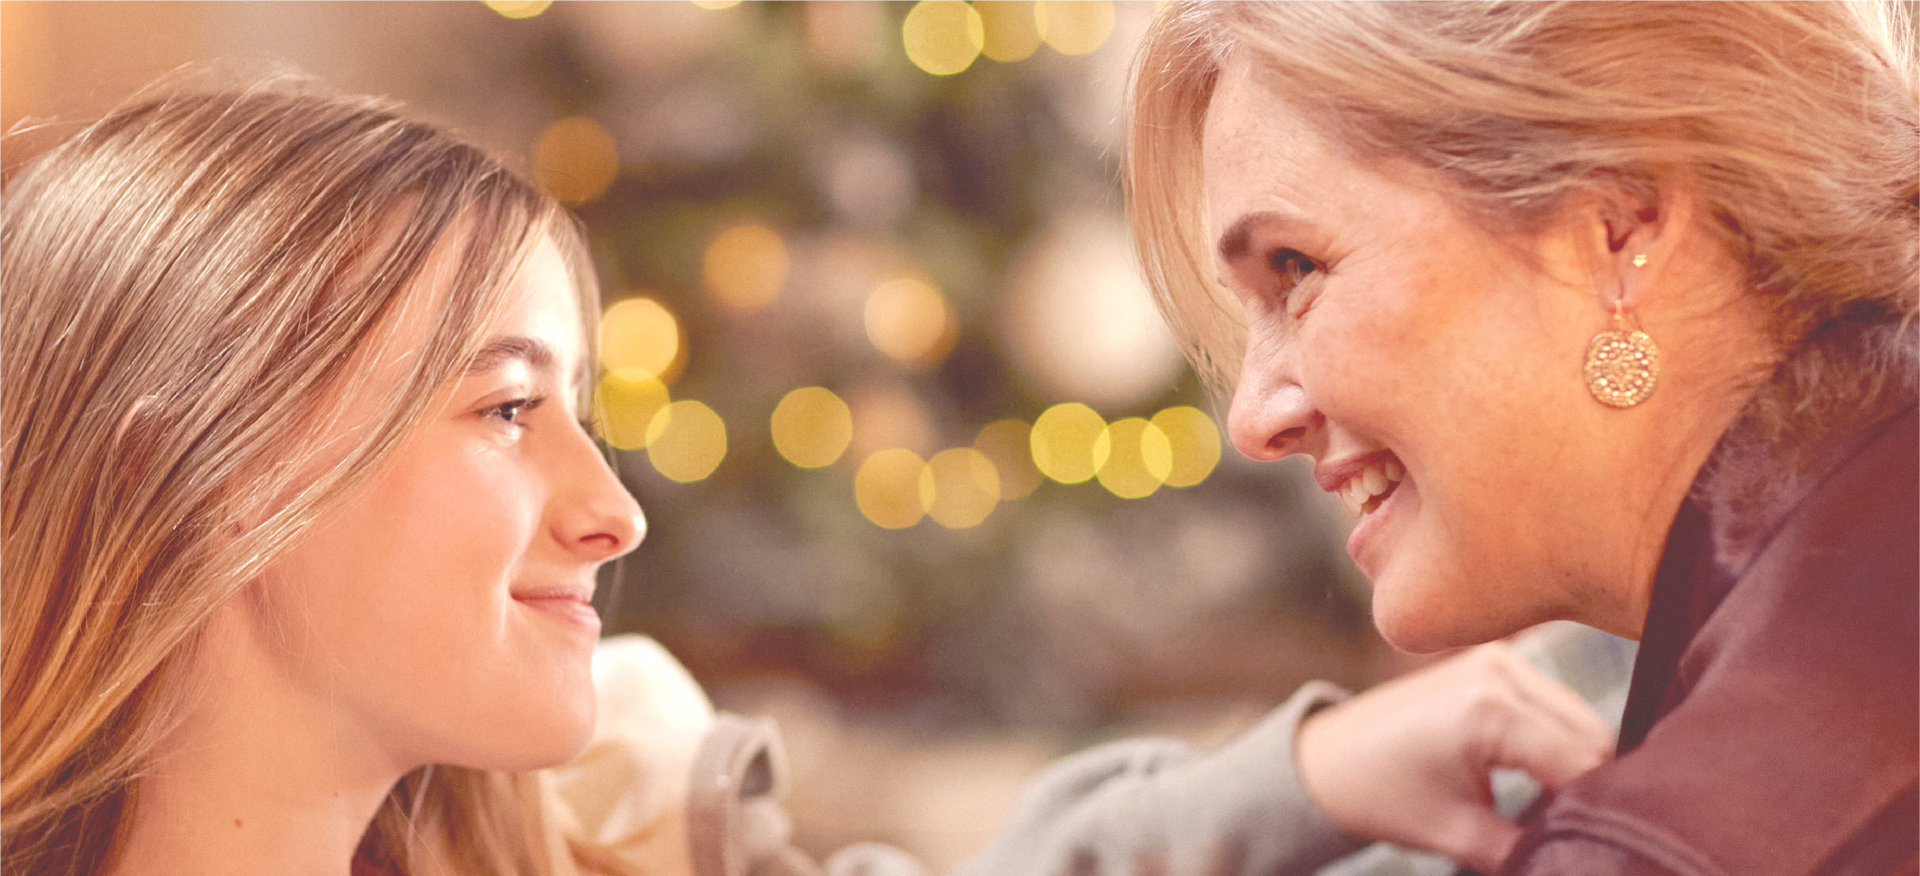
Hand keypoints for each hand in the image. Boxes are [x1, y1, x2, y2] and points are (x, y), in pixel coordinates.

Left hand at [1295, 642, 1612, 872]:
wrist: (1330, 759)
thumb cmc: (1383, 795)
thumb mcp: (1459, 833)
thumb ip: (1527, 848)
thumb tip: (1582, 854)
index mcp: (1490, 710)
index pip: (1585, 763)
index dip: (1594, 807)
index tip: (1586, 837)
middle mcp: (1501, 672)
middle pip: (1593, 735)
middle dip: (1591, 785)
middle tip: (1568, 825)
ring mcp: (1500, 659)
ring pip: (1581, 719)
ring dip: (1577, 762)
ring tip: (1547, 804)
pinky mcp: (1497, 662)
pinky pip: (1556, 706)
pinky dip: (1558, 741)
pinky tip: (1536, 776)